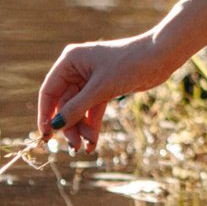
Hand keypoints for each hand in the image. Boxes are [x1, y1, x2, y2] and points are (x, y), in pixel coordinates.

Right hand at [34, 32, 170, 152]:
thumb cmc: (129, 64)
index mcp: (70, 61)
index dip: (45, 114)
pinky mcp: (104, 89)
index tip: (45, 136)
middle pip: (64, 104)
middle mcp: (77, 69)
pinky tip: (93, 143)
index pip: (49, 91)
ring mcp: (91, 80)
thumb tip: (56, 126)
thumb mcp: (100, 89)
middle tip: (74, 147)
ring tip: (86, 148)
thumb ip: (76, 108)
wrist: (161, 57)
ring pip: (78, 109)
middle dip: (69, 126)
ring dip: (81, 128)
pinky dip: (92, 125)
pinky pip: (92, 110)